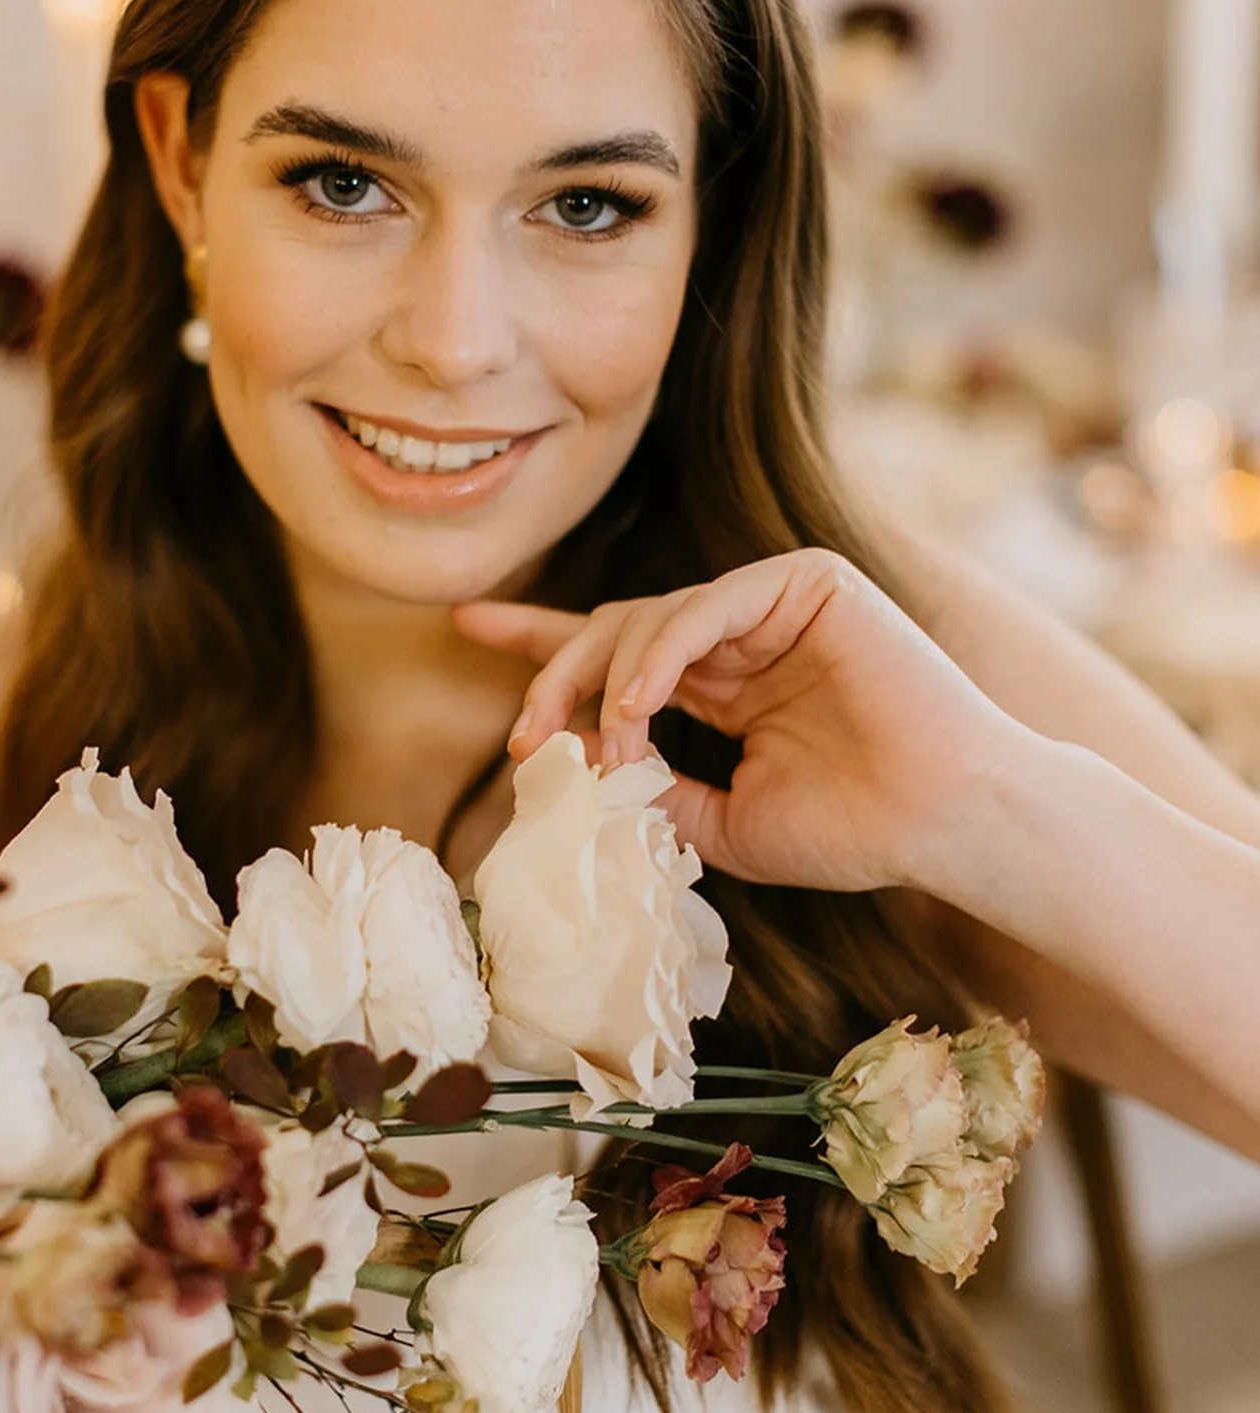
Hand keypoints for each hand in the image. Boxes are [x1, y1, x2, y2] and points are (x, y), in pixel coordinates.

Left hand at [455, 549, 1025, 895]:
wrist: (946, 824)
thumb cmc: (853, 830)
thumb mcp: (720, 825)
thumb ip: (650, 792)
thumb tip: (571, 773)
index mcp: (722, 682)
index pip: (617, 648)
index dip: (543, 638)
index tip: (467, 623)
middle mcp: (742, 635)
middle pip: (614, 627)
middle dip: (553, 674)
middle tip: (520, 737)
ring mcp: (776, 602)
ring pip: (649, 616)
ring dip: (605, 683)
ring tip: (600, 749)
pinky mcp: (809, 582)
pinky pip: (705, 604)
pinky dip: (659, 654)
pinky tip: (634, 709)